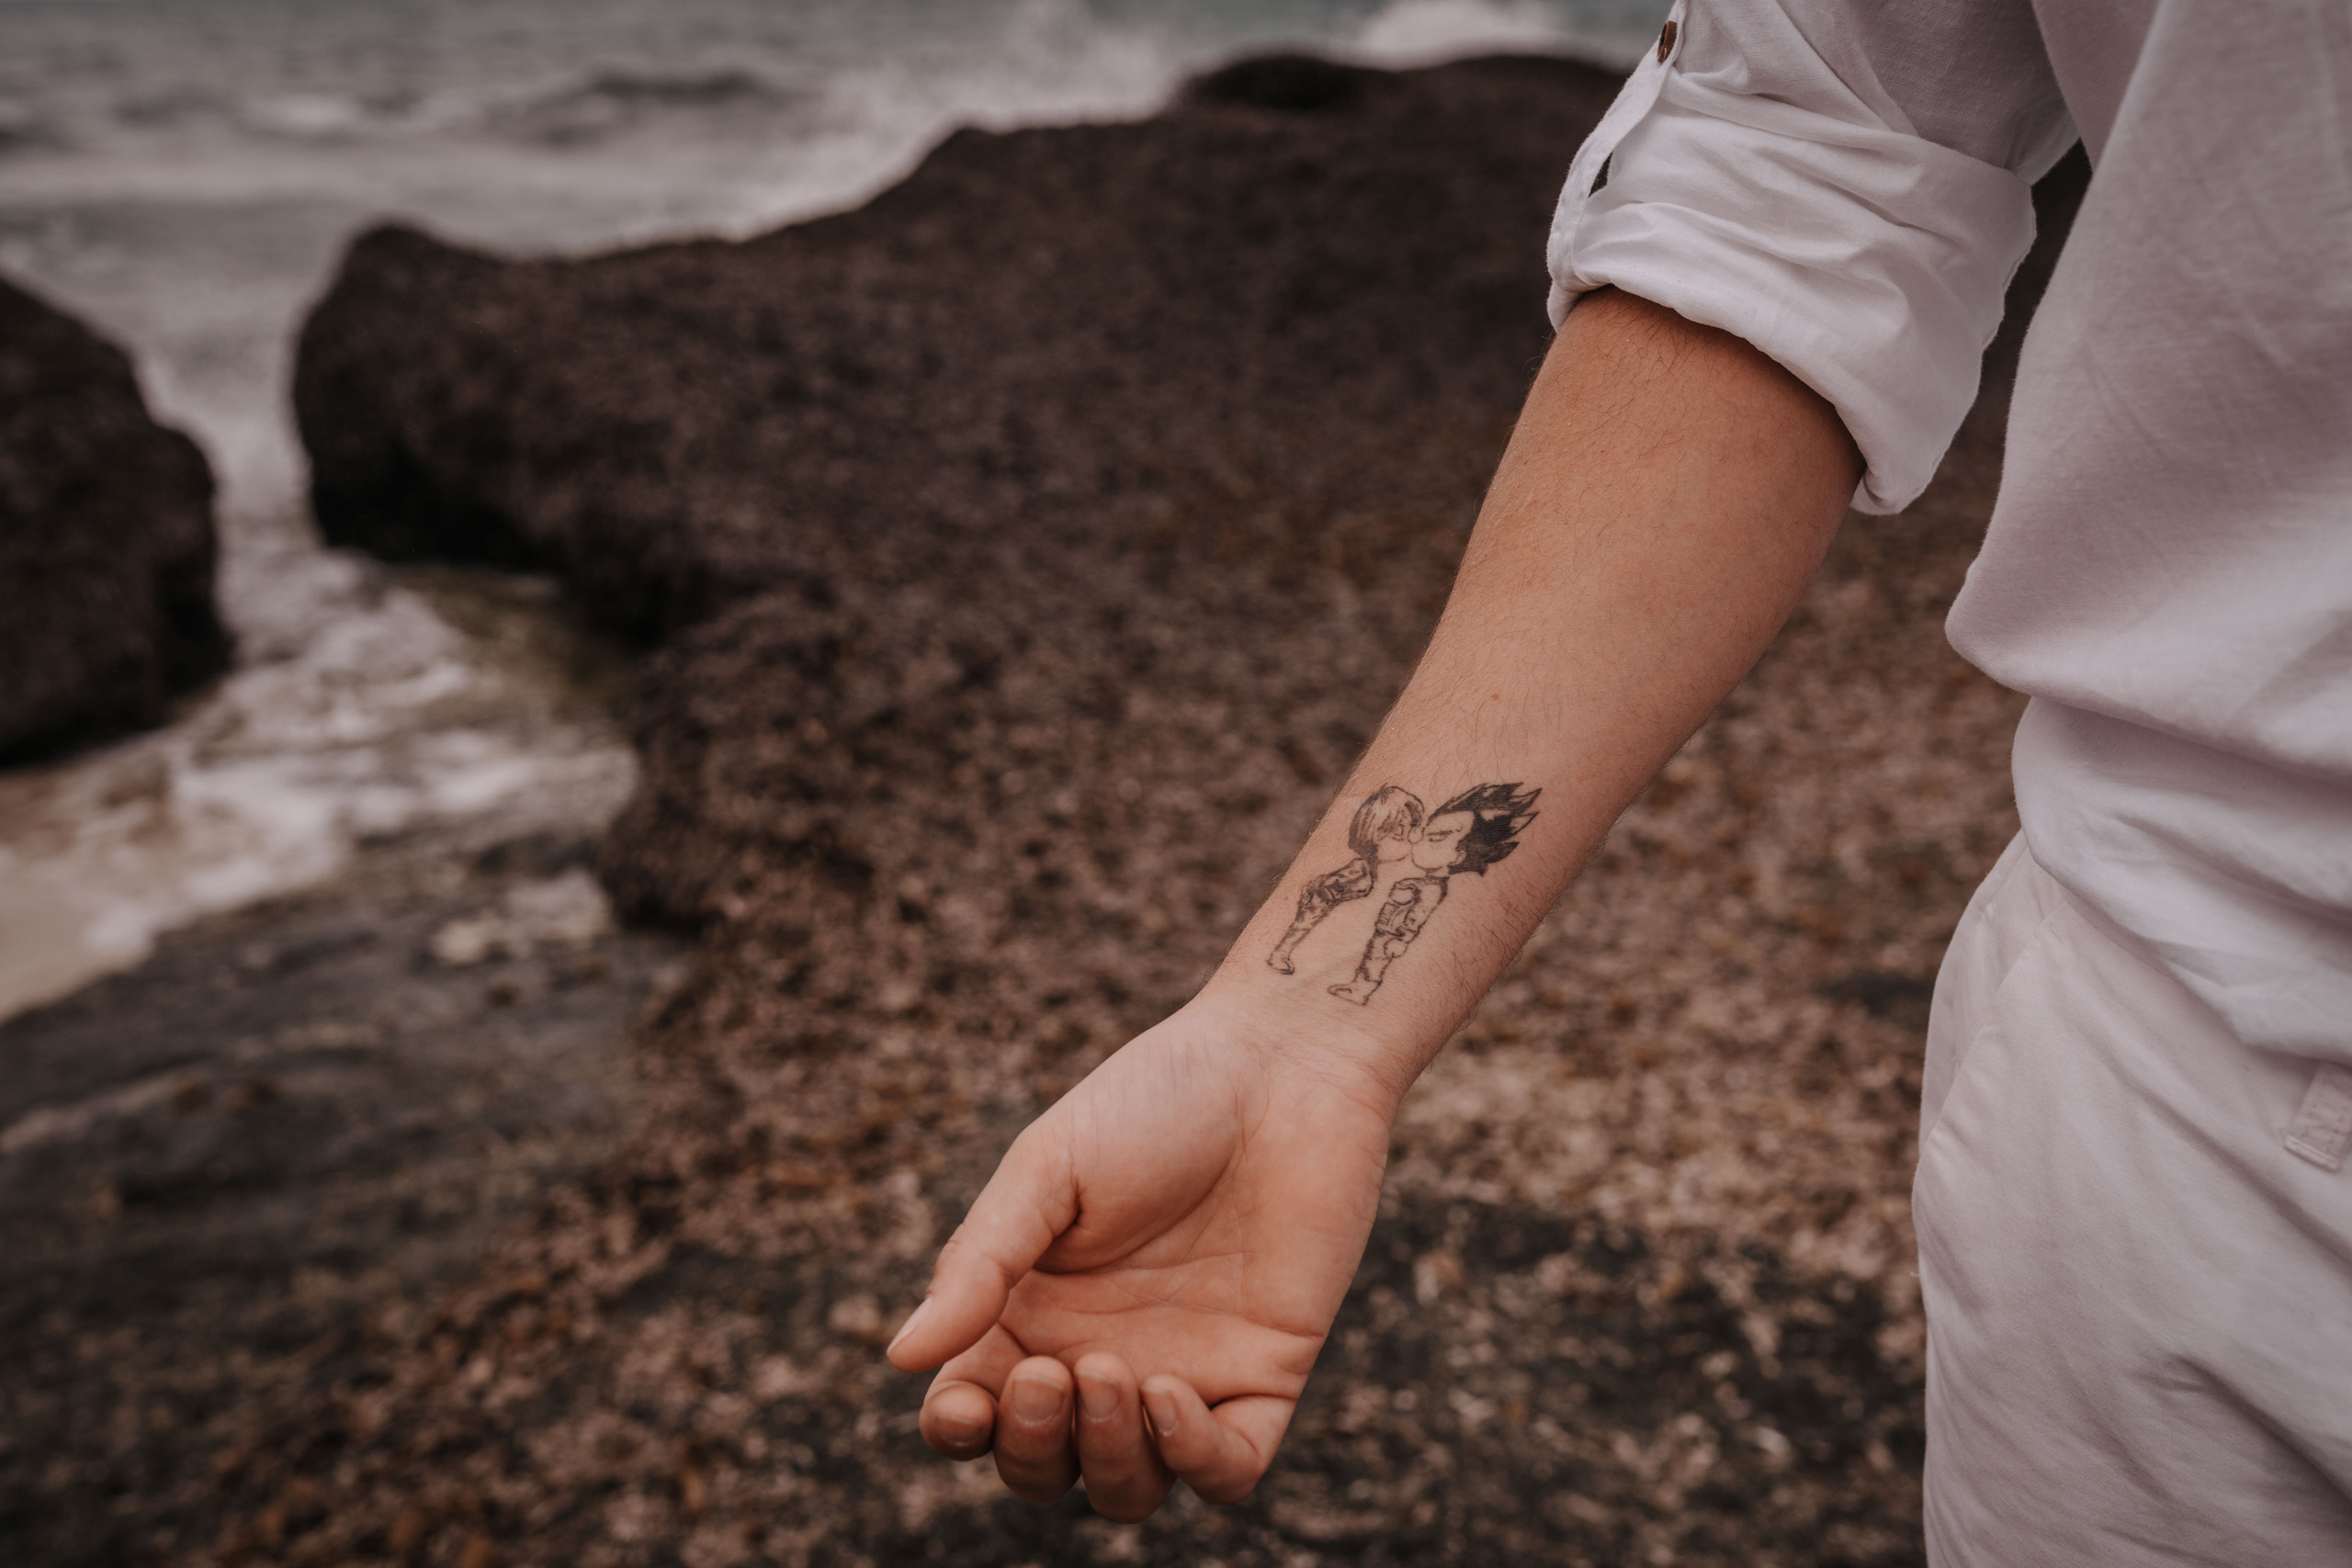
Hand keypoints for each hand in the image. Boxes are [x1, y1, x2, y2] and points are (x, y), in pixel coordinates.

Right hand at [886, 992, 1397, 1518]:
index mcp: (1032, 1309)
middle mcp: (1100, 1356)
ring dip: (1106, 1457)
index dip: (959, 1431)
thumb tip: (902, 1359)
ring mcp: (1184, 1374)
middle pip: (1043, 1464)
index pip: (975, 1411)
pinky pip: (1226, 1472)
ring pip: (1127, 1488)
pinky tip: (1171, 1394)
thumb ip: (978, 1263)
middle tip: (1052, 1371)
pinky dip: (1193, 1461)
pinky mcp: (1265, 1379)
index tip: (963, 1407)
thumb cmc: (1156, 1101)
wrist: (1283, 1067)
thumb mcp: (1048, 1169)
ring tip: (1110, 1374)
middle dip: (1032, 1445)